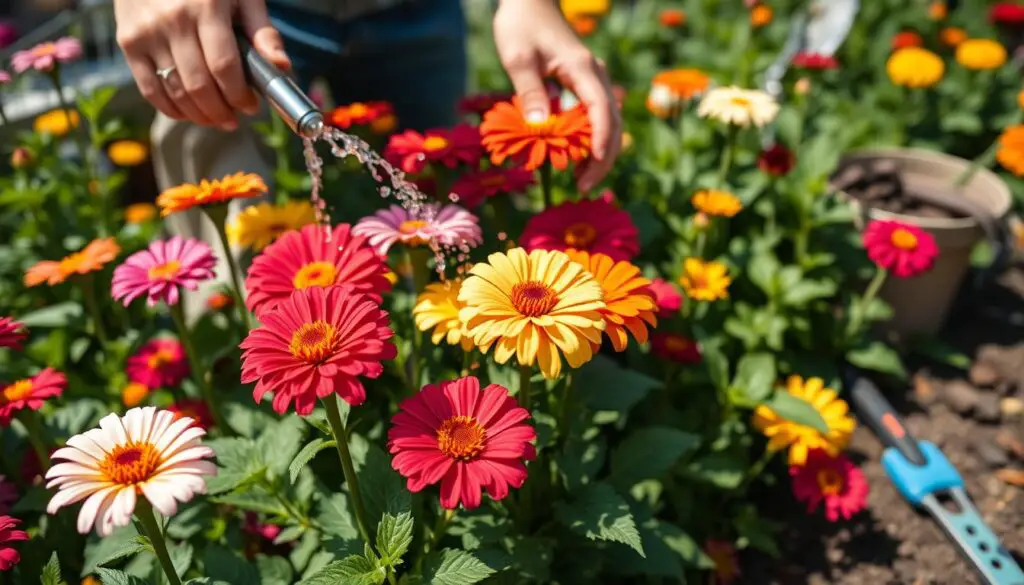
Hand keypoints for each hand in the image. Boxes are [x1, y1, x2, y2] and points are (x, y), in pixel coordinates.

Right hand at [113, 0, 290, 129]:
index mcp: (206, 7)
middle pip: (200, 86)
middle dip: (223, 111)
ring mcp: (146, 33)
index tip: (252, 106)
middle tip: (236, 117)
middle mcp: (173, 21)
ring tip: (218, 119)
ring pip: (176, 93)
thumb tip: (281, 67)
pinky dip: (172, 110)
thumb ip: (261, 31)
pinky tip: (190, 113)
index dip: (240, 95)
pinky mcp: (127, 43)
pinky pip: (150, 89)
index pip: (225, 67)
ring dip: (201, 116)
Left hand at [492, 0, 620, 191]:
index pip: (602, 112)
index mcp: (583, 70)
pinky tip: (576, 158)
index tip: (589, 170)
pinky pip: (597, 117)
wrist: (530, 1)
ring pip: (609, 123)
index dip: (599, 143)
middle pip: (613, 123)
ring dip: (599, 153)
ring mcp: (594, 81)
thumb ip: (530, 91)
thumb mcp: (518, 58)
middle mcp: (596, 76)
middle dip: (602, 158)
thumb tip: (540, 126)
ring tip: (580, 180)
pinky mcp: (586, 85)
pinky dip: (591, 141)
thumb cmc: (521, 25)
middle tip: (583, 187)